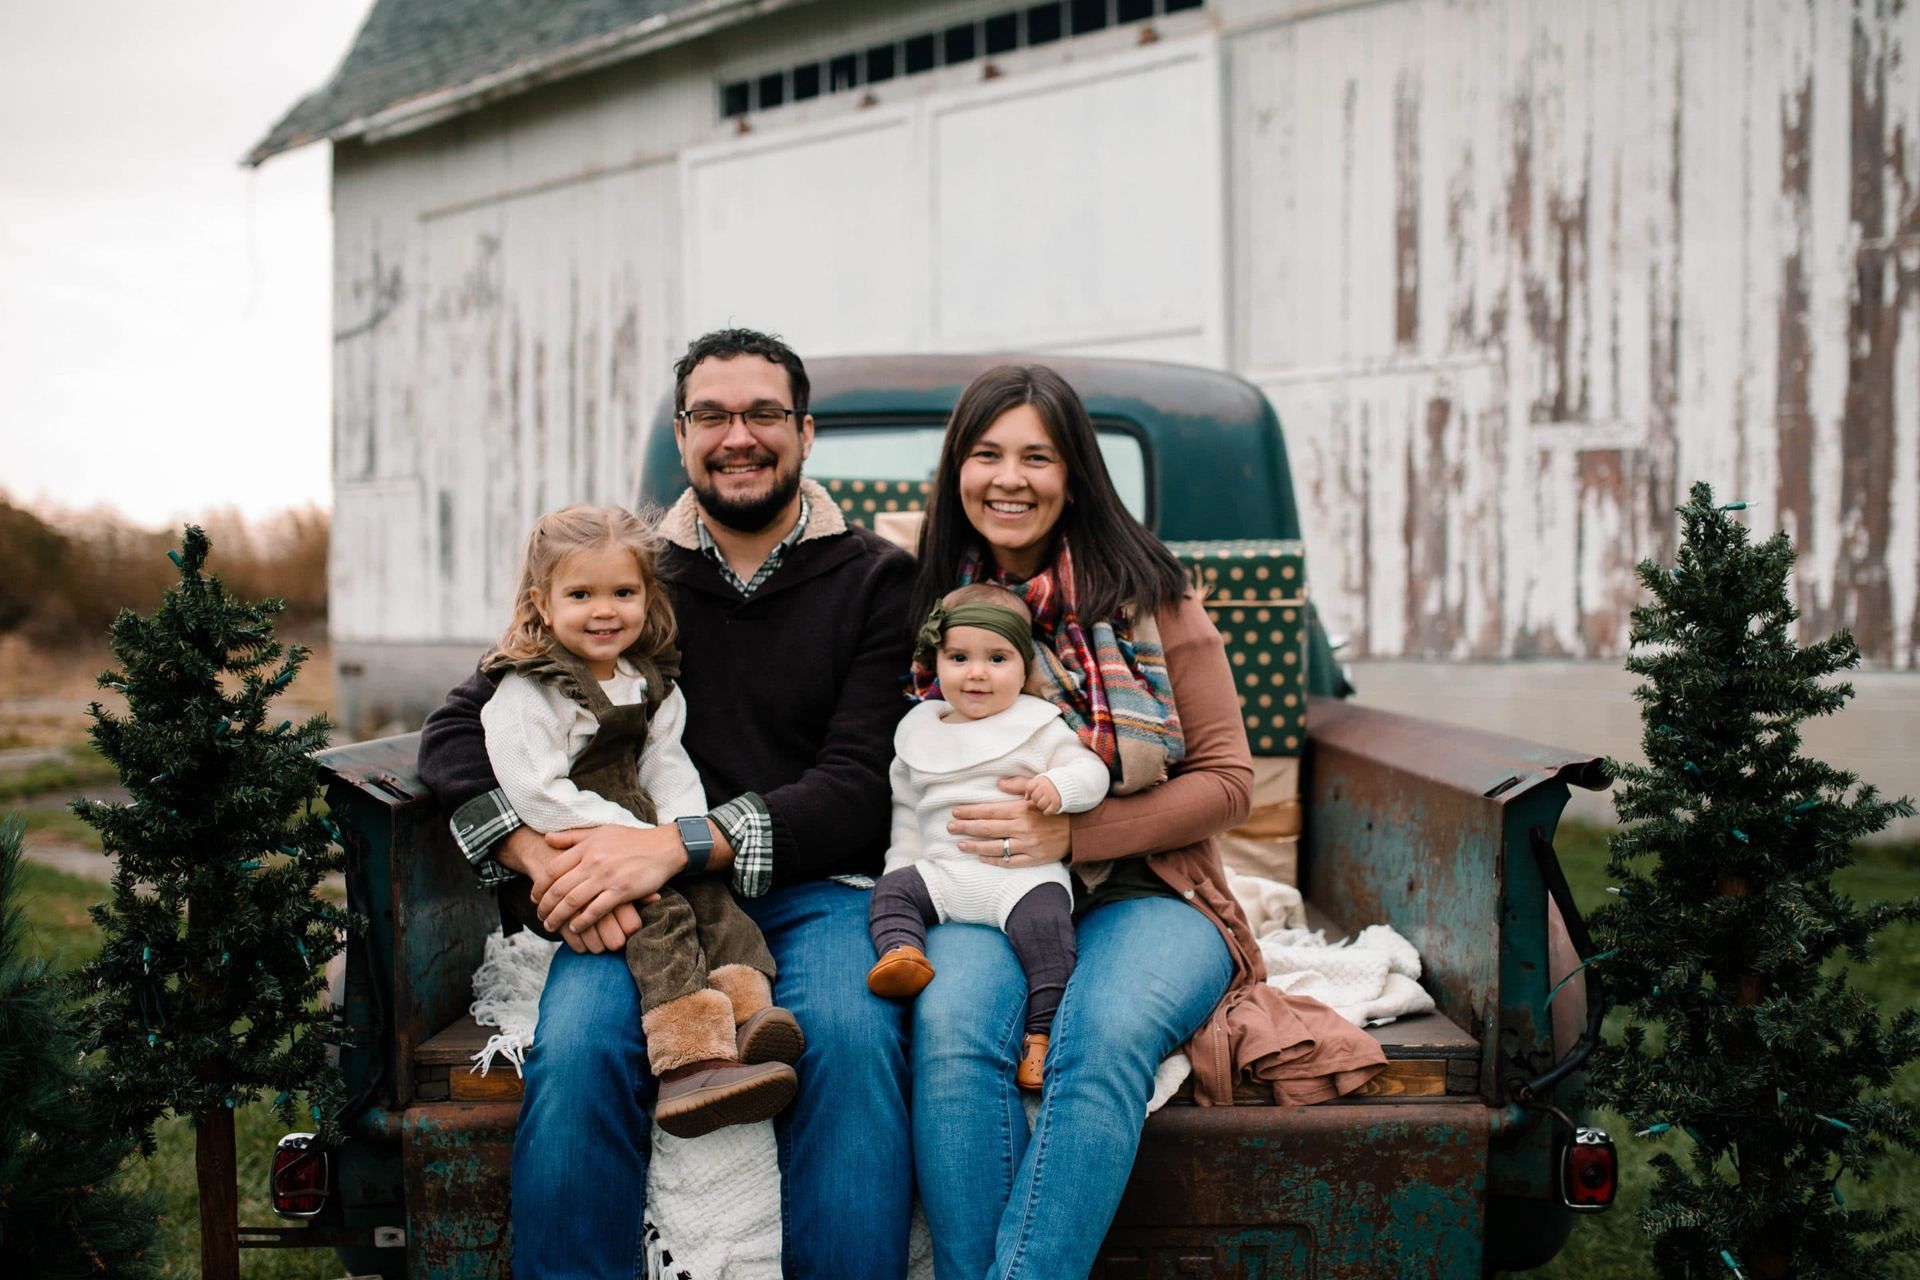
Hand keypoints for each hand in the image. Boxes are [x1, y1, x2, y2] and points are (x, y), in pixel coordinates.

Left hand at [536, 825, 685, 935]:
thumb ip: (572, 836)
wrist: (663, 847)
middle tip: (540, 917)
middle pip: (558, 889)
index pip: (552, 870)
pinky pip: (595, 911)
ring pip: (572, 902)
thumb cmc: (631, 839)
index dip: (539, 887)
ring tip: (551, 926)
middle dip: (545, 907)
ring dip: (558, 917)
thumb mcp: (600, 831)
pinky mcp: (622, 891)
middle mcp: (593, 862)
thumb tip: (546, 838)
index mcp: (586, 847)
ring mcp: (607, 877)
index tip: (534, 898)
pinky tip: (574, 928)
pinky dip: (581, 922)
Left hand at [950, 776, 1071, 867]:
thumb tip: (998, 782)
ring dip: (975, 846)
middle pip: (987, 829)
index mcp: (1022, 810)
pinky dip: (994, 860)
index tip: (955, 812)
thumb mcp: (1039, 791)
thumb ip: (1018, 786)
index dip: (970, 812)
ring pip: (995, 848)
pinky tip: (981, 857)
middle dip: (966, 828)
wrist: (1080, 829)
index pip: (989, 812)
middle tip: (950, 827)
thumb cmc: (1056, 808)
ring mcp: (1028, 846)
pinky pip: (1010, 862)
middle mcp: (1022, 828)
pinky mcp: (1034, 859)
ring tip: (960, 844)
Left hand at [1025, 777, 1062, 814]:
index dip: (1029, 792)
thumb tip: (1026, 798)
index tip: (1033, 793)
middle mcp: (1046, 787)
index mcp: (1041, 780)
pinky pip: (1047, 811)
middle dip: (1037, 799)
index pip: (1029, 787)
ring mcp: (1051, 795)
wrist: (1069, 785)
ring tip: (1046, 802)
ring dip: (1042, 805)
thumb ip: (1032, 787)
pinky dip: (1047, 811)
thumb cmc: (1051, 784)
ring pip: (1040, 805)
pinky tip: (1050, 807)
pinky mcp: (1056, 803)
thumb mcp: (1041, 781)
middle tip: (1042, 797)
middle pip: (1034, 797)